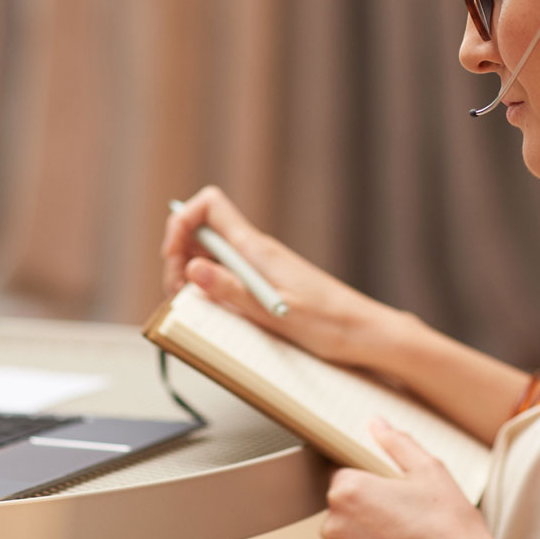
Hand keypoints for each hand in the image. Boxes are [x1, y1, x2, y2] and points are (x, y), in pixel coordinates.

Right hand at [160, 186, 395, 367]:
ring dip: (191, 274)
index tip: (174, 254)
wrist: (365, 333)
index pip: (210, 205)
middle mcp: (255, 251)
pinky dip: (211, 287)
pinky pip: (227, 274)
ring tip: (191, 302)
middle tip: (178, 290)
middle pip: (201, 232)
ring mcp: (260, 267)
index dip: (183, 221)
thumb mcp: (274, 312)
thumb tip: (191, 269)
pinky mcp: (266, 284)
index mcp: (256, 249)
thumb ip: (231, 291)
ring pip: (210, 255)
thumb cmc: (330, 324)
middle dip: (178, 256)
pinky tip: (215, 309)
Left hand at [322, 418, 518, 538]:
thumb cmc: (450, 528)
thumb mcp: (429, 471)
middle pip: (343, 500)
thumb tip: (376, 424)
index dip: (367, 476)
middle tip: (403, 509)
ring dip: (366, 527)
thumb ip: (396, 443)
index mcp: (349, 490)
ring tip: (404, 531)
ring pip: (346, 528)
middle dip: (366, 501)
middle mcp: (335, 523)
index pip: (342, 470)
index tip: (389, 486)